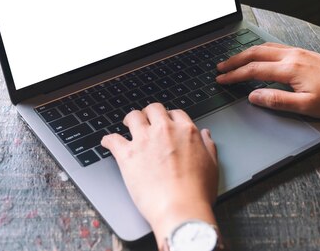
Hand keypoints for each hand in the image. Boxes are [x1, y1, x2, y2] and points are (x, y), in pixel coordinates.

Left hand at [101, 103, 218, 245]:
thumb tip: (205, 135)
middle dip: (149, 113)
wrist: (180, 208)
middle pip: (153, 109)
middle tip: (146, 120)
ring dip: (130, 120)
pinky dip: (108, 140)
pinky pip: (112, 139)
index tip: (166, 122)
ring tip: (127, 124)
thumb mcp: (212, 166)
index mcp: (186, 131)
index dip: (169, 117)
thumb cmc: (197, 192)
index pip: (175, 113)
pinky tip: (107, 142)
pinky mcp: (127, 155)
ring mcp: (144, 141)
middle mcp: (164, 130)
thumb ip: (208, 146)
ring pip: (133, 117)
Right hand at [216, 42, 319, 118]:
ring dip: (246, 54)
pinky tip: (259, 55)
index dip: (234, 76)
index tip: (220, 80)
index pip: (253, 70)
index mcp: (290, 69)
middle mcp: (292, 56)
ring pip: (265, 48)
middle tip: (219, 68)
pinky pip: (276, 47)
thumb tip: (253, 96)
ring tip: (234, 61)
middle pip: (255, 54)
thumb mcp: (306, 107)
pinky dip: (260, 50)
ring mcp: (299, 52)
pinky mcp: (306, 53)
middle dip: (234, 61)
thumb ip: (277, 101)